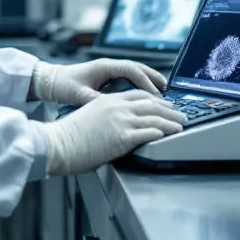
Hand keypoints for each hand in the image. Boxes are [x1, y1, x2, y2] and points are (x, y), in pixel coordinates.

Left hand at [31, 59, 166, 105]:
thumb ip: (97, 100)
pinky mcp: (106, 76)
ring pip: (134, 72)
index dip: (146, 82)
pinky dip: (139, 84)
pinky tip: (145, 94)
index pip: (132, 70)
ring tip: (162, 90)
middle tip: (167, 89)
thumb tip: (113, 107)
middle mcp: (108, 65)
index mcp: (104, 66)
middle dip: (153, 77)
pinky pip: (128, 78)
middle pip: (137, 68)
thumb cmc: (63, 85)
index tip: (155, 94)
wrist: (49, 81)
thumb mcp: (79, 95)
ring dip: (148, 79)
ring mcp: (108, 70)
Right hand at [40, 91, 184, 175]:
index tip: (165, 104)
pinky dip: (162, 133)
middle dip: (169, 109)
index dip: (155, 99)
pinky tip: (169, 134)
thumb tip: (115, 124)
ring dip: (171, 122)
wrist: (58, 143)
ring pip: (154, 117)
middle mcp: (116, 107)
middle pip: (151, 104)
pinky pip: (149, 133)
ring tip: (181, 125)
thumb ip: (105, 116)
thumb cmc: (68, 136)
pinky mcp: (122, 137)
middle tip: (180, 114)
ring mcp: (120, 121)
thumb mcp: (88, 116)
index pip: (139, 95)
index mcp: (108, 100)